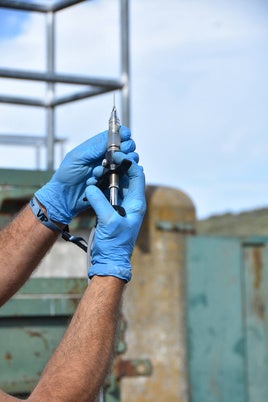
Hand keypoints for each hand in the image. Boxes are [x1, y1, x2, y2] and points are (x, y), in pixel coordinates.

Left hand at [35, 127, 134, 223]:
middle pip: (125, 148)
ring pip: (127, 162)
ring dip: (119, 164)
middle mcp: (106, 157)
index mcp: (97, 147)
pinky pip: (125, 177)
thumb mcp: (77, 157)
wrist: (66, 196)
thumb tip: (111, 137)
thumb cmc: (67, 175)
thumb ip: (94, 147)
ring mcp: (111, 169)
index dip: (122, 133)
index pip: (114, 136)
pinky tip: (106, 179)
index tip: (126, 135)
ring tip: (102, 170)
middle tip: (121, 153)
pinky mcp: (114, 182)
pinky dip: (119, 176)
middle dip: (126, 148)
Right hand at [86, 154, 145, 281]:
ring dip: (110, 175)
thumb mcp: (108, 221)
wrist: (109, 261)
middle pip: (128, 177)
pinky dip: (102, 186)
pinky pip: (109, 193)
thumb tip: (91, 187)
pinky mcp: (112, 211)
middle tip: (107, 156)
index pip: (137, 175)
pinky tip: (94, 181)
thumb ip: (100, 202)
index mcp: (136, 203)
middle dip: (119, 165)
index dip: (128, 162)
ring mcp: (121, 207)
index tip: (116, 155)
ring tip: (100, 166)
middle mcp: (131, 203)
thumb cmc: (114, 244)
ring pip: (118, 184)